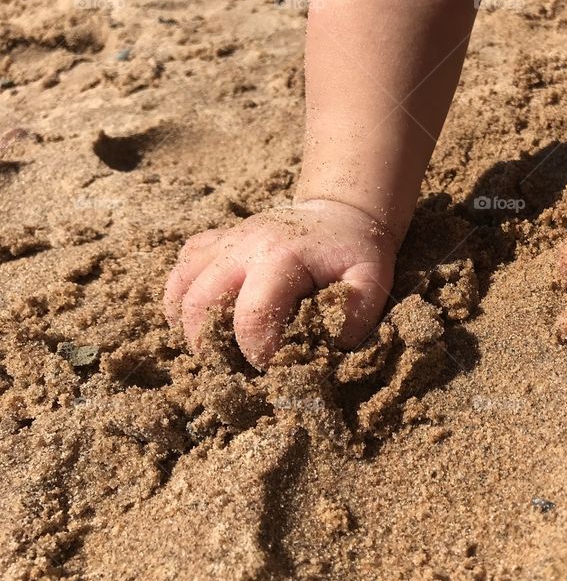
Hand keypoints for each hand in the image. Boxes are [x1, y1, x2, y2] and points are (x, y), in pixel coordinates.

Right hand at [163, 199, 396, 368]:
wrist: (341, 212)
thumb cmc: (355, 251)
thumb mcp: (371, 280)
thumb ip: (355, 315)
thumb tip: (326, 349)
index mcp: (281, 256)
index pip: (251, 316)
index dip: (258, 352)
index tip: (276, 364)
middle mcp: (243, 244)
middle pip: (199, 302)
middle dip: (211, 346)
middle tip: (233, 368)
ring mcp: (225, 240)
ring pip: (180, 285)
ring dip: (188, 325)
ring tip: (214, 348)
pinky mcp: (216, 240)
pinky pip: (182, 268)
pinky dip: (182, 298)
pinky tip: (202, 318)